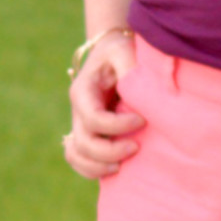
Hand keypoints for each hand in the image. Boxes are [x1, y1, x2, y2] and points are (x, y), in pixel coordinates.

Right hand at [63, 33, 145, 179]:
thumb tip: (143, 92)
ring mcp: (80, 125)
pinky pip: (79, 159)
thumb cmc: (119, 51)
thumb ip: (130, 67)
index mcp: (83, 92)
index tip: (142, 120)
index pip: (94, 118)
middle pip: (84, 142)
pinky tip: (115, 169)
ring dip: (98, 167)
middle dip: (110, 151)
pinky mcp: (88, 134)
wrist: (110, 53)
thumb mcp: (124, 51)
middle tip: (137, 147)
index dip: (118, 126)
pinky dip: (91, 170)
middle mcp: (78, 111)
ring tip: (122, 166)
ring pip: (76, 155)